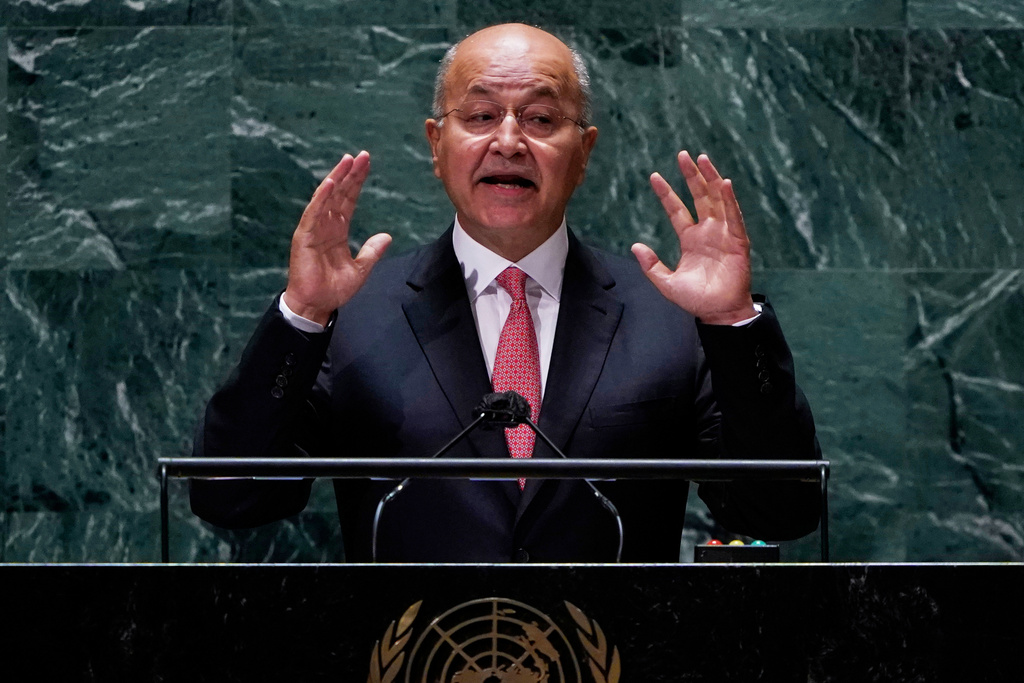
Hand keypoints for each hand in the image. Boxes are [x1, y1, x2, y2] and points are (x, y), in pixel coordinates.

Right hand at [283, 151, 391, 325]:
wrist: (317, 305)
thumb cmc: (333, 289)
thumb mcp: (361, 269)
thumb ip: (372, 251)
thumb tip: (387, 237)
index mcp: (337, 231)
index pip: (348, 200)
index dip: (357, 182)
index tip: (366, 165)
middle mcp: (325, 226)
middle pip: (339, 193)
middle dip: (350, 174)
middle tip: (362, 155)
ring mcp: (314, 229)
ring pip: (326, 198)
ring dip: (337, 178)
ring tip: (347, 160)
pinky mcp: (305, 237)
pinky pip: (313, 213)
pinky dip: (321, 197)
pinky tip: (330, 182)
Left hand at [631, 151, 755, 324]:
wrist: (719, 314)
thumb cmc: (696, 300)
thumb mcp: (666, 283)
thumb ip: (651, 265)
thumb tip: (635, 246)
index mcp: (690, 239)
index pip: (677, 210)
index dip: (667, 193)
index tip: (654, 176)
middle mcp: (707, 232)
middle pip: (699, 196)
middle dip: (691, 176)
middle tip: (683, 154)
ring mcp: (723, 234)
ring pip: (717, 200)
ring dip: (711, 179)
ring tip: (702, 159)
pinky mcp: (738, 242)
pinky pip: (734, 217)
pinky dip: (730, 201)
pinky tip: (724, 184)